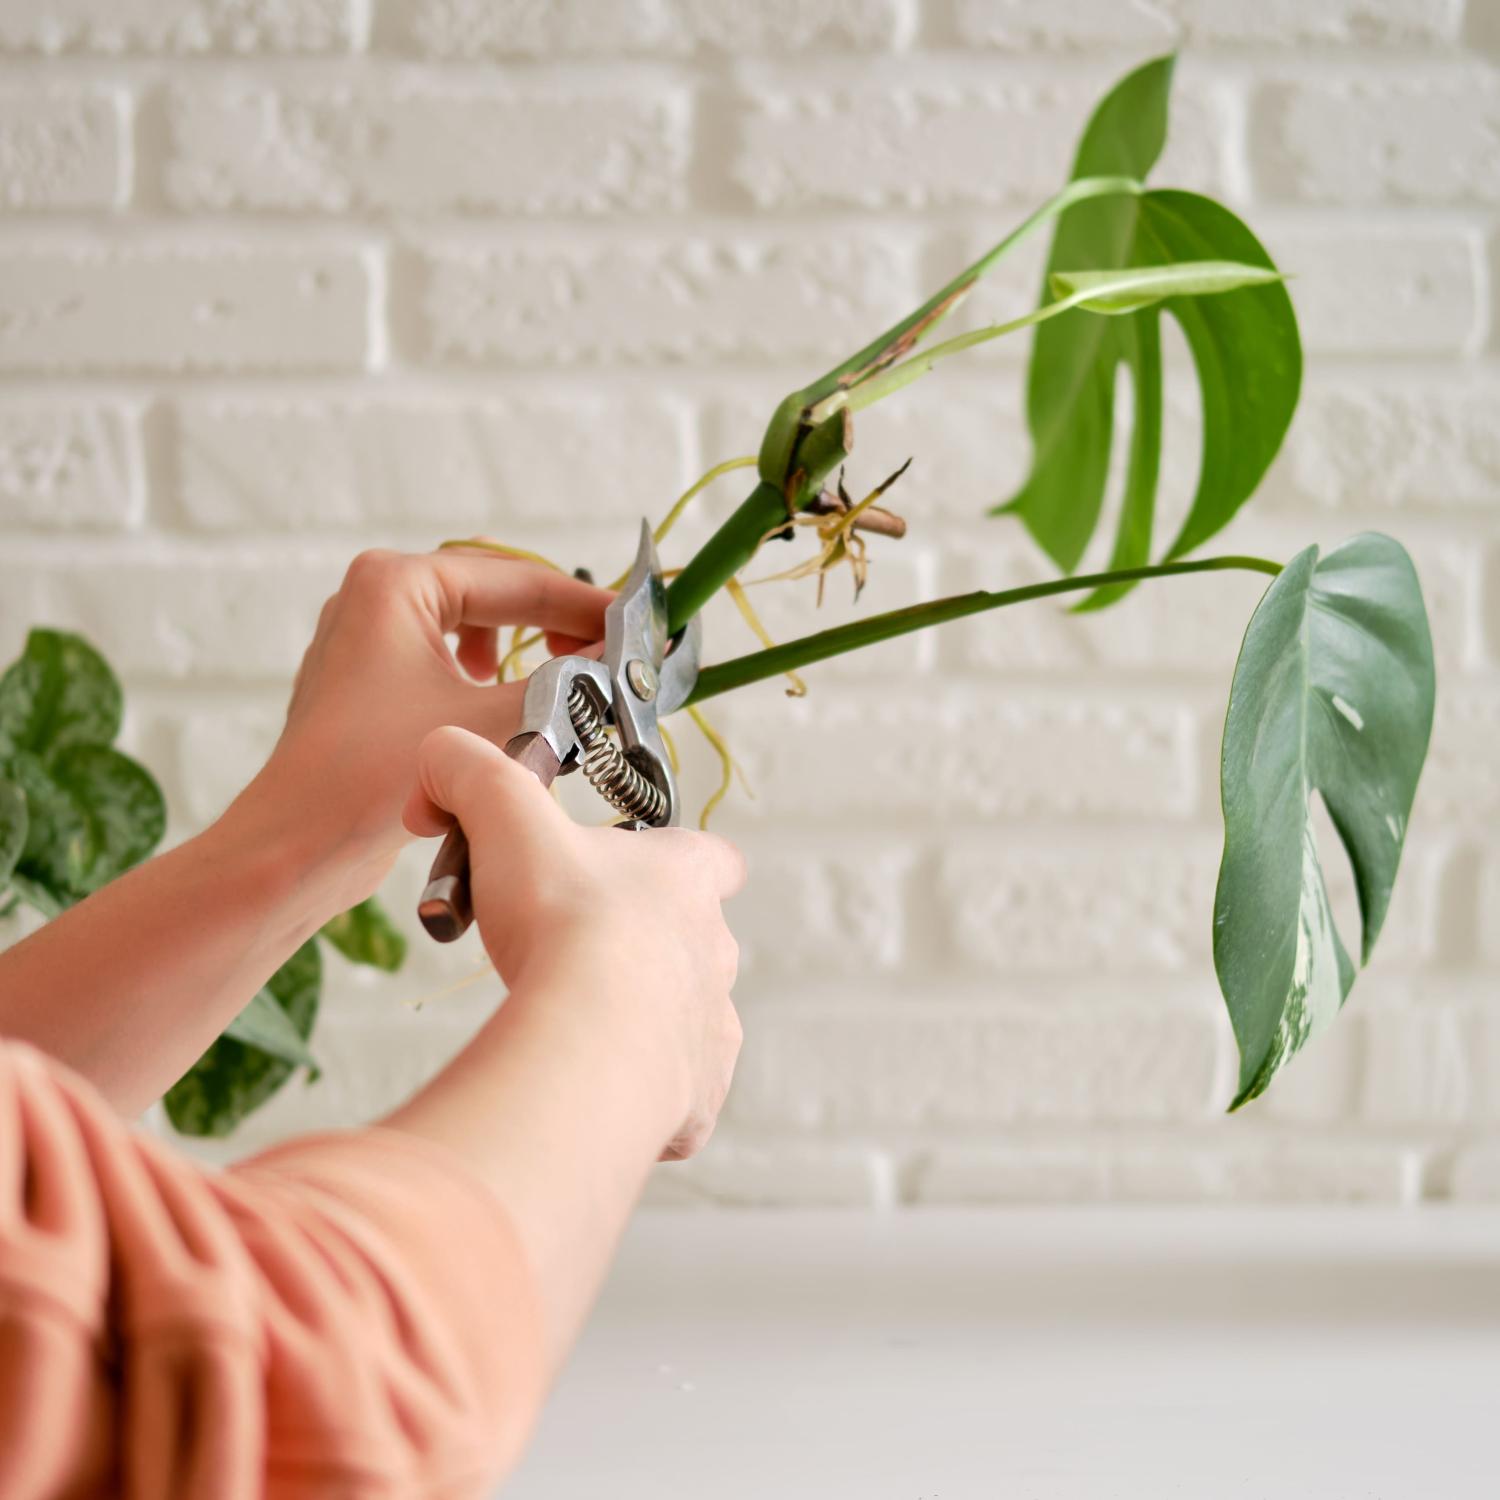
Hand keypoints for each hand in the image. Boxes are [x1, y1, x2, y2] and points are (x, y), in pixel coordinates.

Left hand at [232, 548, 612, 909]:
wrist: (299, 846)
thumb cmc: (374, 775)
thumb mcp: (488, 723)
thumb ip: (560, 682)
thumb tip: (611, 659)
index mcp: (396, 583)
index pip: (515, 578)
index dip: (581, 604)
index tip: (631, 627)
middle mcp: (374, 596)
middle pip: (492, 592)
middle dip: (551, 620)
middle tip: (603, 652)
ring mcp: (366, 637)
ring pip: (469, 624)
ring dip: (520, 646)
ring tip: (561, 674)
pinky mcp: (367, 679)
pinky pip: (444, 657)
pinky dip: (486, 673)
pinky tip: (506, 703)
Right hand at [404, 726, 744, 1159]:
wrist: (589, 1039)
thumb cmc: (563, 924)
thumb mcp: (506, 819)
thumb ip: (470, 771)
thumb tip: (440, 755)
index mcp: (686, 879)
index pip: (714, 858)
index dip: (684, 858)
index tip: (641, 867)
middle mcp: (714, 950)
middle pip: (694, 940)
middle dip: (642, 946)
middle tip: (573, 954)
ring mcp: (710, 1026)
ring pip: (685, 1018)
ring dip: (641, 1019)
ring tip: (574, 1024)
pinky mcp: (697, 1094)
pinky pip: (677, 1096)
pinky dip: (641, 1094)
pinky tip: (591, 1088)